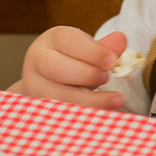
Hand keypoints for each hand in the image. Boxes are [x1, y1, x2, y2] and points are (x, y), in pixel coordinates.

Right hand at [9, 28, 126, 109]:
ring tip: (116, 99)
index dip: (92, 52)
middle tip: (106, 78)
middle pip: (56, 67)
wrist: (45, 80)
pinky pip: (60, 115)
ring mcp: (35, 87)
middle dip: (86, 74)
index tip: (112, 60)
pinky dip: (83, 116)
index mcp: (52, 40)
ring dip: (89, 100)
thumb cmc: (71, 60)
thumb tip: (120, 40)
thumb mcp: (86, 49)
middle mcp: (37, 61)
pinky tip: (101, 115)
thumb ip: (104, 47)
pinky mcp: (39, 109)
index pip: (69, 41)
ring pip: (57, 96)